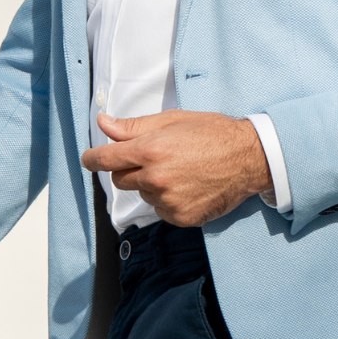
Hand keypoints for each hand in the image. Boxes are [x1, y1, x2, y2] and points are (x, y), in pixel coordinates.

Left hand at [80, 111, 271, 226]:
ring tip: (180, 171)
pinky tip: (188, 187)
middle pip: (120, 180)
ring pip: (143, 195)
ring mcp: (168, 201)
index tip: (88, 160)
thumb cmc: (213, 133)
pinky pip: (161, 210)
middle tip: (154, 158)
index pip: (105, 159)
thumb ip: (134, 127)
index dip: (92, 159)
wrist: (249, 159)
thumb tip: (104, 124)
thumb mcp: (173, 121)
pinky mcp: (181, 217)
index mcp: (151, 150)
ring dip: (152, 185)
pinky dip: (168, 200)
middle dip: (129, 169)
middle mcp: (156, 178)